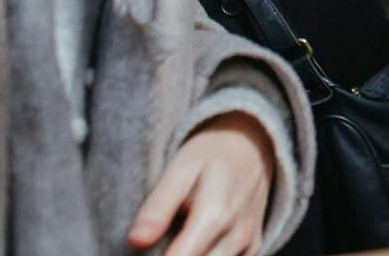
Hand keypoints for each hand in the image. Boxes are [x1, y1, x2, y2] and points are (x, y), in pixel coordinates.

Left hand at [127, 111, 274, 255]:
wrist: (252, 143)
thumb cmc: (211, 154)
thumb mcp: (180, 169)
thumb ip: (158, 207)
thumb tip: (135, 241)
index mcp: (214, 215)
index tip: (146, 248)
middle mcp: (236, 235)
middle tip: (159, 243)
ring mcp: (248, 244)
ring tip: (178, 240)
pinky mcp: (253, 247)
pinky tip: (197, 245)